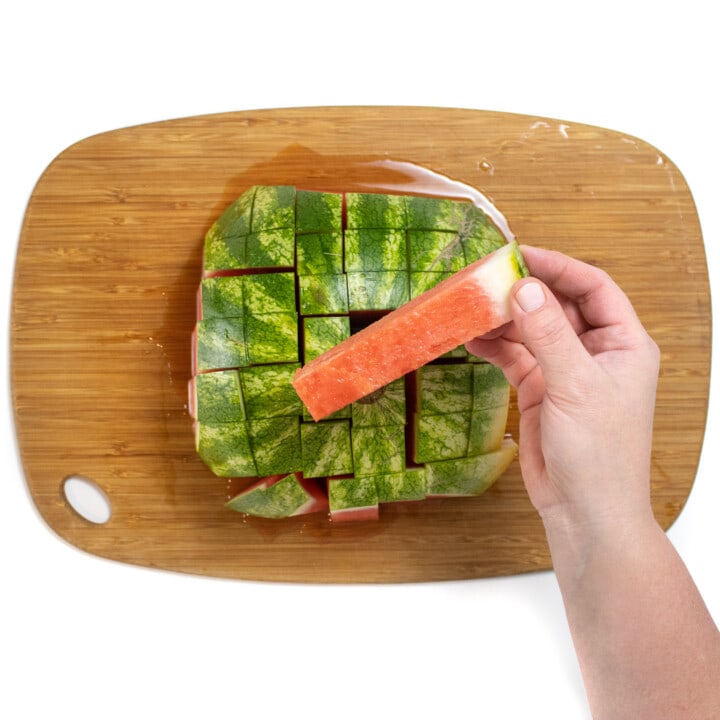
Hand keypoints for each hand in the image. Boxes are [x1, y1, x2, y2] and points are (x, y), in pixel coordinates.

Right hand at [466, 245, 659, 529]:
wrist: (584, 512)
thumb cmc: (600, 455)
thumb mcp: (576, 387)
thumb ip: (549, 335)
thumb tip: (525, 288)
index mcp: (623, 344)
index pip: (593, 288)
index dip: (559, 267)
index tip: (522, 255)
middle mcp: (596, 352)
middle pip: (558, 305)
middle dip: (524, 292)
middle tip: (486, 279)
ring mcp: (565, 371)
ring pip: (532, 329)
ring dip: (503, 319)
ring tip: (471, 308)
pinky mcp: (540, 390)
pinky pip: (514, 356)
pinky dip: (494, 346)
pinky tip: (472, 338)